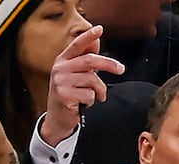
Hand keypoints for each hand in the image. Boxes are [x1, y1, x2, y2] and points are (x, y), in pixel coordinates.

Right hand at [41, 25, 125, 146]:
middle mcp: (59, 69)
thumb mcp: (74, 75)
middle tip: (121, 69)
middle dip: (108, 64)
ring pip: (92, 80)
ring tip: (95, 97)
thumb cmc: (69, 96)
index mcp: (62, 61)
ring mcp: (60, 82)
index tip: (99, 29)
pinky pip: (89, 95)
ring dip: (99, 90)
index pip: (77, 45)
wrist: (57, 120)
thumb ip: (84, 59)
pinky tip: (84, 104)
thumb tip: (96, 42)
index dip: (88, 36)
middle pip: (89, 61)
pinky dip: (92, 101)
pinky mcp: (64, 95)